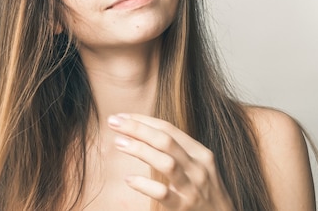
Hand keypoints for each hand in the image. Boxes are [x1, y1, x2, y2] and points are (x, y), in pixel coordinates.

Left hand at [108, 113, 234, 210]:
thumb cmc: (203, 191)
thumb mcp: (196, 166)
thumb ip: (176, 151)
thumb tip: (143, 132)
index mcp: (199, 153)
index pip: (168, 129)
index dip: (143, 120)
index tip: (121, 116)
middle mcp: (197, 167)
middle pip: (165, 140)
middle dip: (137, 128)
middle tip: (113, 121)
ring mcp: (191, 188)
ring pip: (166, 163)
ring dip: (140, 150)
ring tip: (118, 142)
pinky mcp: (183, 208)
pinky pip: (162, 193)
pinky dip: (144, 184)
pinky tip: (129, 179)